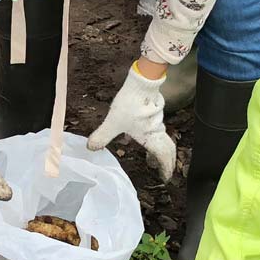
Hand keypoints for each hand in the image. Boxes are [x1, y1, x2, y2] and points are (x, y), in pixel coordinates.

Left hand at [88, 64, 176, 181]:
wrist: (142, 82)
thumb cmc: (131, 104)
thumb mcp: (113, 122)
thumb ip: (103, 135)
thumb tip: (91, 147)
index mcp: (152, 138)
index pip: (163, 156)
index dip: (166, 168)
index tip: (166, 177)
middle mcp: (158, 131)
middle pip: (168, 149)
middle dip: (167, 161)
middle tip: (164, 170)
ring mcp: (159, 121)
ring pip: (164, 139)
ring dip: (161, 150)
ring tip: (152, 158)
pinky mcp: (155, 112)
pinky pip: (160, 130)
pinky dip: (157, 139)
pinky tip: (145, 136)